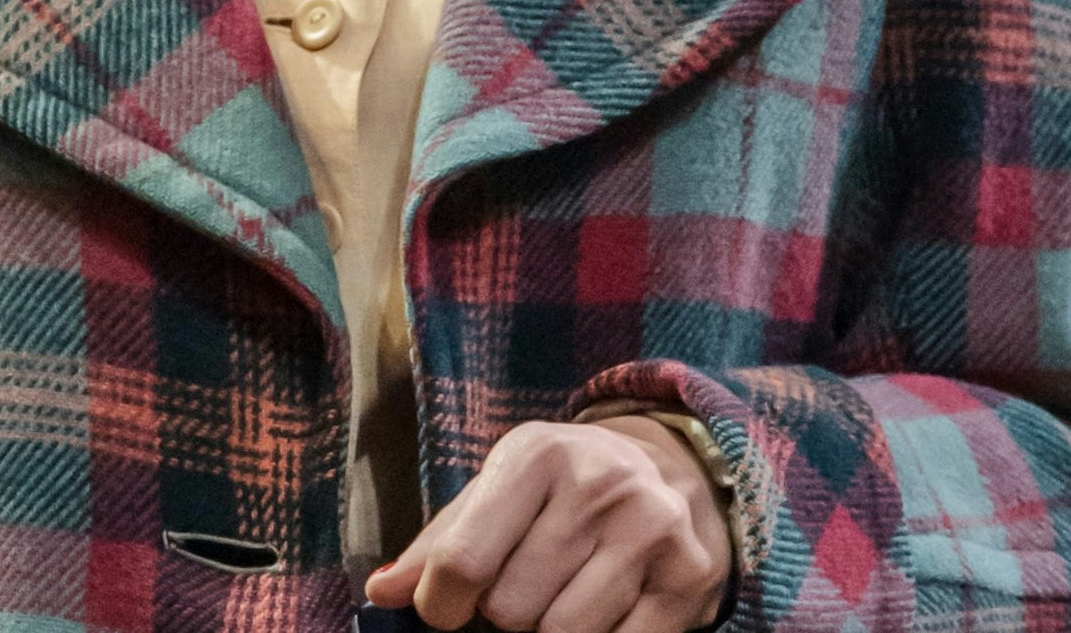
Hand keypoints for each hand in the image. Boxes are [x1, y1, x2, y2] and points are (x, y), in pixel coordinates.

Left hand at [366, 415, 731, 632]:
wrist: (671, 468)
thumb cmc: (561, 487)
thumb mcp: (497, 491)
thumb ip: (439, 543)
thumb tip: (382, 592)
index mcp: (535, 456)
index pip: (462, 560)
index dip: (441, 604)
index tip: (445, 608)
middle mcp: (596, 485)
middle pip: (512, 609)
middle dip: (504, 615)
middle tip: (523, 589)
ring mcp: (650, 530)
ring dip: (550, 631)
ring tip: (561, 595)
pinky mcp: (688, 577)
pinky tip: (604, 609)